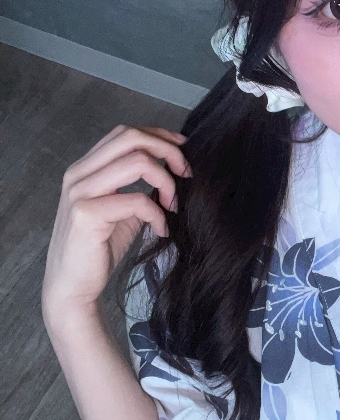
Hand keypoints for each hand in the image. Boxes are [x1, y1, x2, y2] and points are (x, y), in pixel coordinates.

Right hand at [42, 125, 191, 327]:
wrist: (73, 286)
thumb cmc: (99, 249)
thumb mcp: (123, 210)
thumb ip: (139, 186)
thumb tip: (173, 169)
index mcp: (85, 168)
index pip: (125, 133)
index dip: (159, 136)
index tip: (183, 150)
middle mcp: (78, 174)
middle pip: (131, 137)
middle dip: (168, 151)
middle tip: (186, 174)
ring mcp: (80, 192)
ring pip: (137, 162)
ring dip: (166, 181)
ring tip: (173, 205)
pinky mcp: (86, 214)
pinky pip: (137, 200)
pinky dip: (158, 213)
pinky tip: (162, 229)